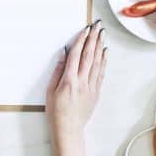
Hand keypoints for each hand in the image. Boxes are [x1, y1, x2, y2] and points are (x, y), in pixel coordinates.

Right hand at [46, 21, 107, 155]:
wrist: (68, 129)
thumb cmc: (56, 111)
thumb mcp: (50, 91)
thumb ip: (58, 71)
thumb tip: (64, 54)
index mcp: (69, 80)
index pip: (76, 55)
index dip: (81, 40)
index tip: (85, 29)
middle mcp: (82, 82)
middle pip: (89, 55)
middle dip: (94, 39)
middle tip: (97, 26)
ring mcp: (91, 87)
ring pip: (97, 62)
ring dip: (100, 46)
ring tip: (102, 34)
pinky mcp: (96, 92)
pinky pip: (101, 73)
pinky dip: (103, 61)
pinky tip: (105, 52)